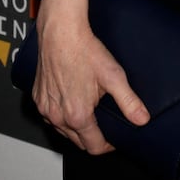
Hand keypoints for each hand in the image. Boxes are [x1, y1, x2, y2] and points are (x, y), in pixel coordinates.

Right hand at [32, 0, 149, 153]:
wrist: (61, 32)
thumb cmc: (84, 50)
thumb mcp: (113, 76)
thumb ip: (128, 101)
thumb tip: (142, 119)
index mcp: (77, 116)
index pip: (93, 147)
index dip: (108, 146)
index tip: (114, 139)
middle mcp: (57, 116)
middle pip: (77, 142)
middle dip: (93, 137)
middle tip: (104, 124)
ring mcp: (45, 108)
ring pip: (62, 130)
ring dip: (76, 128)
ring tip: (90, 111)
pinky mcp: (37, 98)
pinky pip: (50, 116)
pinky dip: (61, 115)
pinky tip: (71, 101)